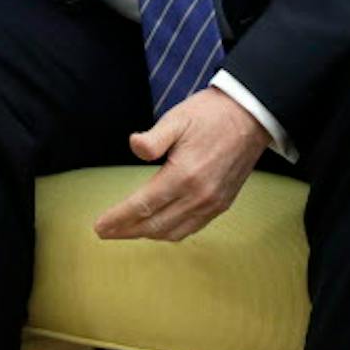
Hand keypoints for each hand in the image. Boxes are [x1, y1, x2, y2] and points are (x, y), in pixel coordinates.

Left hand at [93, 87, 269, 242]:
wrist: (250, 116)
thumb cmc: (210, 115)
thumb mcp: (177, 119)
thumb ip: (153, 138)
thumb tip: (134, 146)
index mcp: (184, 175)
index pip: (143, 205)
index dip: (119, 218)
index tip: (99, 226)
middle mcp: (199, 195)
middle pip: (155, 224)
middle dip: (127, 231)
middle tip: (105, 232)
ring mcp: (213, 203)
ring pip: (174, 231)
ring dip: (147, 234)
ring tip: (126, 231)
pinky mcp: (222, 203)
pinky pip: (193, 227)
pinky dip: (171, 232)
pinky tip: (158, 227)